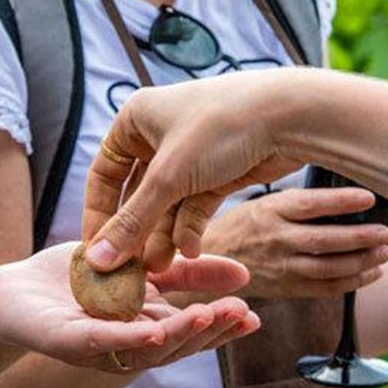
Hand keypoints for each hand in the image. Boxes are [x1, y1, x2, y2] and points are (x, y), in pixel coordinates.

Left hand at [0, 243, 259, 372]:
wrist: (12, 293)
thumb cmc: (75, 283)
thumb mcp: (142, 268)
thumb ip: (187, 274)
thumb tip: (244, 274)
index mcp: (145, 329)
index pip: (190, 334)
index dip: (222, 329)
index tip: (254, 318)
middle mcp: (126, 347)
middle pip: (174, 346)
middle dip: (208, 332)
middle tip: (238, 315)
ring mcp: (97, 350)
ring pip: (144, 350)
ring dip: (178, 336)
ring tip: (206, 317)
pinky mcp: (66, 343)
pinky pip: (101, 343)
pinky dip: (128, 340)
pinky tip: (153, 331)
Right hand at [82, 71, 316, 270]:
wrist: (291, 117)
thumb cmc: (222, 128)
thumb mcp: (169, 178)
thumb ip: (132, 223)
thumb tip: (96, 260)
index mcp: (135, 119)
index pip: (104, 175)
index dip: (99, 215)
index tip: (97, 253)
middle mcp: (159, 134)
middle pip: (137, 195)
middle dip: (137, 233)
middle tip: (132, 270)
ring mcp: (190, 155)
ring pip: (167, 206)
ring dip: (163, 237)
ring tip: (162, 269)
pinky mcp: (217, 172)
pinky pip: (194, 207)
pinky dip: (190, 229)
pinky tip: (190, 252)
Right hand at [201, 189, 387, 298]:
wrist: (212, 260)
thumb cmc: (245, 225)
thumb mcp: (264, 203)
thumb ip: (298, 203)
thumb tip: (347, 196)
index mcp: (270, 211)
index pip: (311, 205)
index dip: (342, 201)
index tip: (370, 198)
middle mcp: (276, 239)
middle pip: (325, 240)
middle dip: (361, 237)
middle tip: (386, 233)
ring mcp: (281, 267)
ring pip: (329, 268)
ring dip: (362, 261)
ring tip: (384, 252)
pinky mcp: (286, 288)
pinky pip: (325, 288)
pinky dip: (352, 282)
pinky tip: (372, 272)